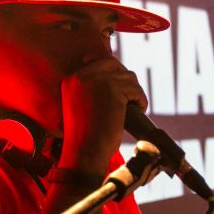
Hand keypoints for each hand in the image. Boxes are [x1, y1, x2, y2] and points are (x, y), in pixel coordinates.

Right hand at [59, 55, 146, 176]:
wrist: (85, 151)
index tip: (123, 83)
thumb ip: (93, 88)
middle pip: (114, 64)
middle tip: (132, 97)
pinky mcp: (113, 90)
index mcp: (71, 79)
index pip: (99, 61)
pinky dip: (141, 100)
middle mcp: (82, 76)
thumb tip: (118, 76)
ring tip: (134, 107)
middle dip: (126, 79)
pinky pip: (136, 89)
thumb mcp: (83, 105)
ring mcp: (97, 81)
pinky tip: (139, 110)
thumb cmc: (86, 135)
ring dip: (135, 92)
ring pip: (128, 77)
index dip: (114, 70)